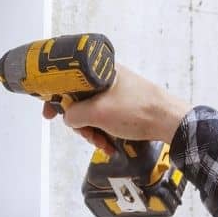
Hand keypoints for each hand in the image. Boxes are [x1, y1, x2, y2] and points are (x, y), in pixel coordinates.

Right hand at [42, 64, 189, 150]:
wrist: (170, 121)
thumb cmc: (136, 110)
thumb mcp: (97, 112)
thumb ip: (74, 114)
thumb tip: (67, 118)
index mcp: (99, 71)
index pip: (67, 78)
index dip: (55, 95)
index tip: (48, 112)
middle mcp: (107, 79)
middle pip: (79, 99)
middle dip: (79, 122)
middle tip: (85, 135)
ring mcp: (117, 93)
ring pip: (91, 112)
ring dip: (92, 131)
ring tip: (101, 143)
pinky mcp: (125, 107)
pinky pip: (105, 119)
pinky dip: (103, 132)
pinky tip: (108, 145)